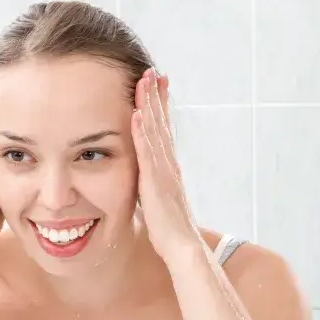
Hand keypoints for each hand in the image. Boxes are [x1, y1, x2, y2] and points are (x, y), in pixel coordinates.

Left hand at [131, 69, 202, 266]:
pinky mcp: (156, 182)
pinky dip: (142, 132)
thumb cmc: (168, 230)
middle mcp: (169, 164)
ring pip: (155, 131)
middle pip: (162, 123)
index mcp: (167, 168)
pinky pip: (147, 152)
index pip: (163, 131)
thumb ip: (151, 187)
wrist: (181, 248)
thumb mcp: (156, 201)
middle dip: (156, 96)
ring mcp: (163, 171)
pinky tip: (137, 113)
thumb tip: (142, 182)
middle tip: (153, 71)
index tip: (156, 86)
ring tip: (144, 81)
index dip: (160, 108)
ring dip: (150, 105)